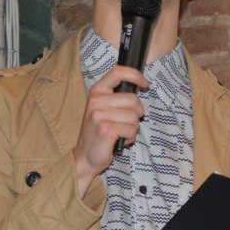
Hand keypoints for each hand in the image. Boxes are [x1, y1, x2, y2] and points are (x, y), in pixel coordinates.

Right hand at [72, 64, 147, 195]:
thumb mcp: (103, 108)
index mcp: (96, 91)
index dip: (135, 75)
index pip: (118, 72)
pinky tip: (119, 140)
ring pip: (134, 117)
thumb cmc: (98, 132)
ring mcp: (99, 115)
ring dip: (132, 128)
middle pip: (133, 99)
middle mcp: (96, 100)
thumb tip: (139, 86)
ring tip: (120, 133)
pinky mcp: (105, 129)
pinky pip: (131, 130)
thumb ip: (117, 97)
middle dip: (137, 114)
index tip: (144, 84)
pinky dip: (130, 138)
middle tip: (126, 122)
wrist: (85, 156)